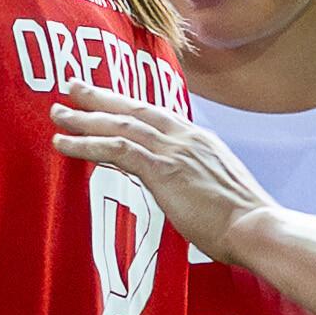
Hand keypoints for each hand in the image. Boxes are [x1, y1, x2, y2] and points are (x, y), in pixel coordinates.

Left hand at [50, 83, 276, 263]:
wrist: (258, 228)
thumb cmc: (243, 221)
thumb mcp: (219, 190)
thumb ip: (197, 181)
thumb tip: (187, 189)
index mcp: (200, 140)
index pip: (156, 116)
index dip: (127, 106)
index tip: (106, 100)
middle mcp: (186, 137)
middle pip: (135, 109)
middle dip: (100, 97)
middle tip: (72, 86)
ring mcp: (175, 151)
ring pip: (120, 126)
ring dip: (85, 118)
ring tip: (58, 113)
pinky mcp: (163, 169)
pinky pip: (117, 149)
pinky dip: (87, 144)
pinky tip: (65, 144)